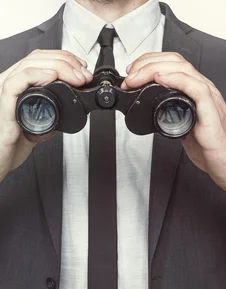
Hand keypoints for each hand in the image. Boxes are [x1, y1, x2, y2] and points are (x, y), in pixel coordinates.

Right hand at [0, 49, 92, 180]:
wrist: (0, 161)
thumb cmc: (12, 143)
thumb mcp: (39, 125)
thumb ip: (49, 116)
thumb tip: (66, 114)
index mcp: (19, 86)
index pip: (40, 59)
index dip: (64, 58)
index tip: (82, 68)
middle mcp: (10, 84)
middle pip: (37, 58)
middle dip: (66, 61)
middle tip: (84, 75)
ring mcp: (4, 92)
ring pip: (29, 65)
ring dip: (59, 67)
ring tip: (76, 77)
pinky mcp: (3, 104)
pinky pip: (16, 82)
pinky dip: (35, 75)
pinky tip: (51, 76)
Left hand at [124, 52, 225, 235]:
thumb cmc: (219, 152)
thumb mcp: (188, 130)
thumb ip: (174, 118)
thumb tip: (153, 115)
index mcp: (199, 95)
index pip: (174, 65)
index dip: (149, 63)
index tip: (132, 74)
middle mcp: (206, 93)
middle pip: (176, 61)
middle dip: (147, 63)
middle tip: (129, 76)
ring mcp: (210, 102)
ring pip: (184, 70)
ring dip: (155, 69)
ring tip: (137, 78)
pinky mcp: (213, 116)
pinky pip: (197, 89)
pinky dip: (177, 80)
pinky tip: (162, 80)